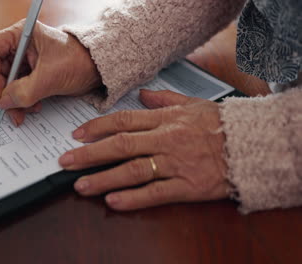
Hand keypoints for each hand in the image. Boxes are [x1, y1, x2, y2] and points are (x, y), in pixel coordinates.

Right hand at [0, 20, 101, 124]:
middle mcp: (20, 46)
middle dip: (3, 93)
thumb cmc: (80, 61)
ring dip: (13, 101)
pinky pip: (17, 90)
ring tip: (24, 113)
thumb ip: (24, 91)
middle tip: (10, 110)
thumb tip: (3, 102)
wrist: (99, 71)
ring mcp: (25, 61)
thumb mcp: (51, 77)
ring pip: (6, 84)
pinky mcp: (31, 75)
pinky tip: (33, 107)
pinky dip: (22, 102)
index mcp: (21, 35)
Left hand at [58, 89, 229, 210]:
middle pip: (120, 145)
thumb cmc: (221, 125)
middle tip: (66, 161)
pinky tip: (113, 201)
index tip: (77, 135)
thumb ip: (165, 99)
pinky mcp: (187, 186)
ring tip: (80, 185)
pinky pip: (155, 193)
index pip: (123, 121)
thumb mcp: (193, 104)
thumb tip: (142, 95)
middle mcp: (166, 140)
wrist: (252, 145)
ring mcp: (175, 163)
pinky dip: (133, 198)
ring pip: (132, 170)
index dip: (97, 128)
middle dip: (89, 154)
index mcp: (165, 120)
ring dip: (103, 178)